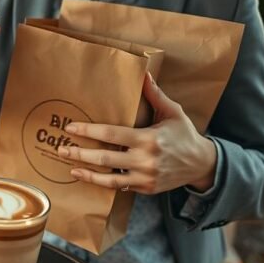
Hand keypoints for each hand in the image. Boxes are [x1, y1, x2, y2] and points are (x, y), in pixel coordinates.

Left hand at [56, 72, 217, 194]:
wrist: (202, 165)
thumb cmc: (185, 135)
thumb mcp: (173, 112)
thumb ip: (155, 95)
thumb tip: (143, 73)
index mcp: (148, 139)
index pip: (112, 134)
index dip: (89, 131)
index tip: (71, 128)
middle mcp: (145, 160)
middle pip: (105, 159)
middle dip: (81, 154)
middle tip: (61, 149)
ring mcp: (145, 177)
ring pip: (110, 179)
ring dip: (88, 174)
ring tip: (70, 168)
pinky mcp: (146, 189)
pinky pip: (120, 187)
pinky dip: (103, 184)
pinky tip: (89, 177)